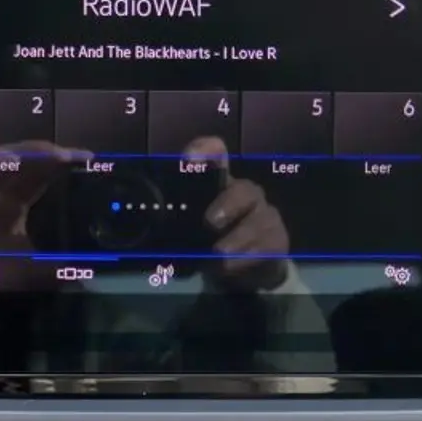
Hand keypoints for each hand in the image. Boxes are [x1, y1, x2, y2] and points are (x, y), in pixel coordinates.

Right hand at [0, 140, 87, 291]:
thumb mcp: (33, 272)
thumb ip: (57, 269)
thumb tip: (86, 276)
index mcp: (13, 202)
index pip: (37, 171)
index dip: (57, 161)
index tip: (85, 158)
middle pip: (9, 157)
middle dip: (35, 150)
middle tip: (58, 154)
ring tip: (12, 160)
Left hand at [183, 136, 289, 290]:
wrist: (247, 269)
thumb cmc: (210, 241)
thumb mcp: (186, 229)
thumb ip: (169, 220)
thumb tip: (145, 223)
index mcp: (219, 183)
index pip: (215, 153)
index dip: (205, 151)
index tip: (190, 159)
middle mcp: (245, 193)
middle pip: (244, 190)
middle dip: (228, 205)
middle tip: (210, 223)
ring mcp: (265, 215)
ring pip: (256, 222)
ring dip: (235, 240)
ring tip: (217, 256)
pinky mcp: (277, 239)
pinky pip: (266, 247)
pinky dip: (245, 259)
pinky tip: (229, 267)